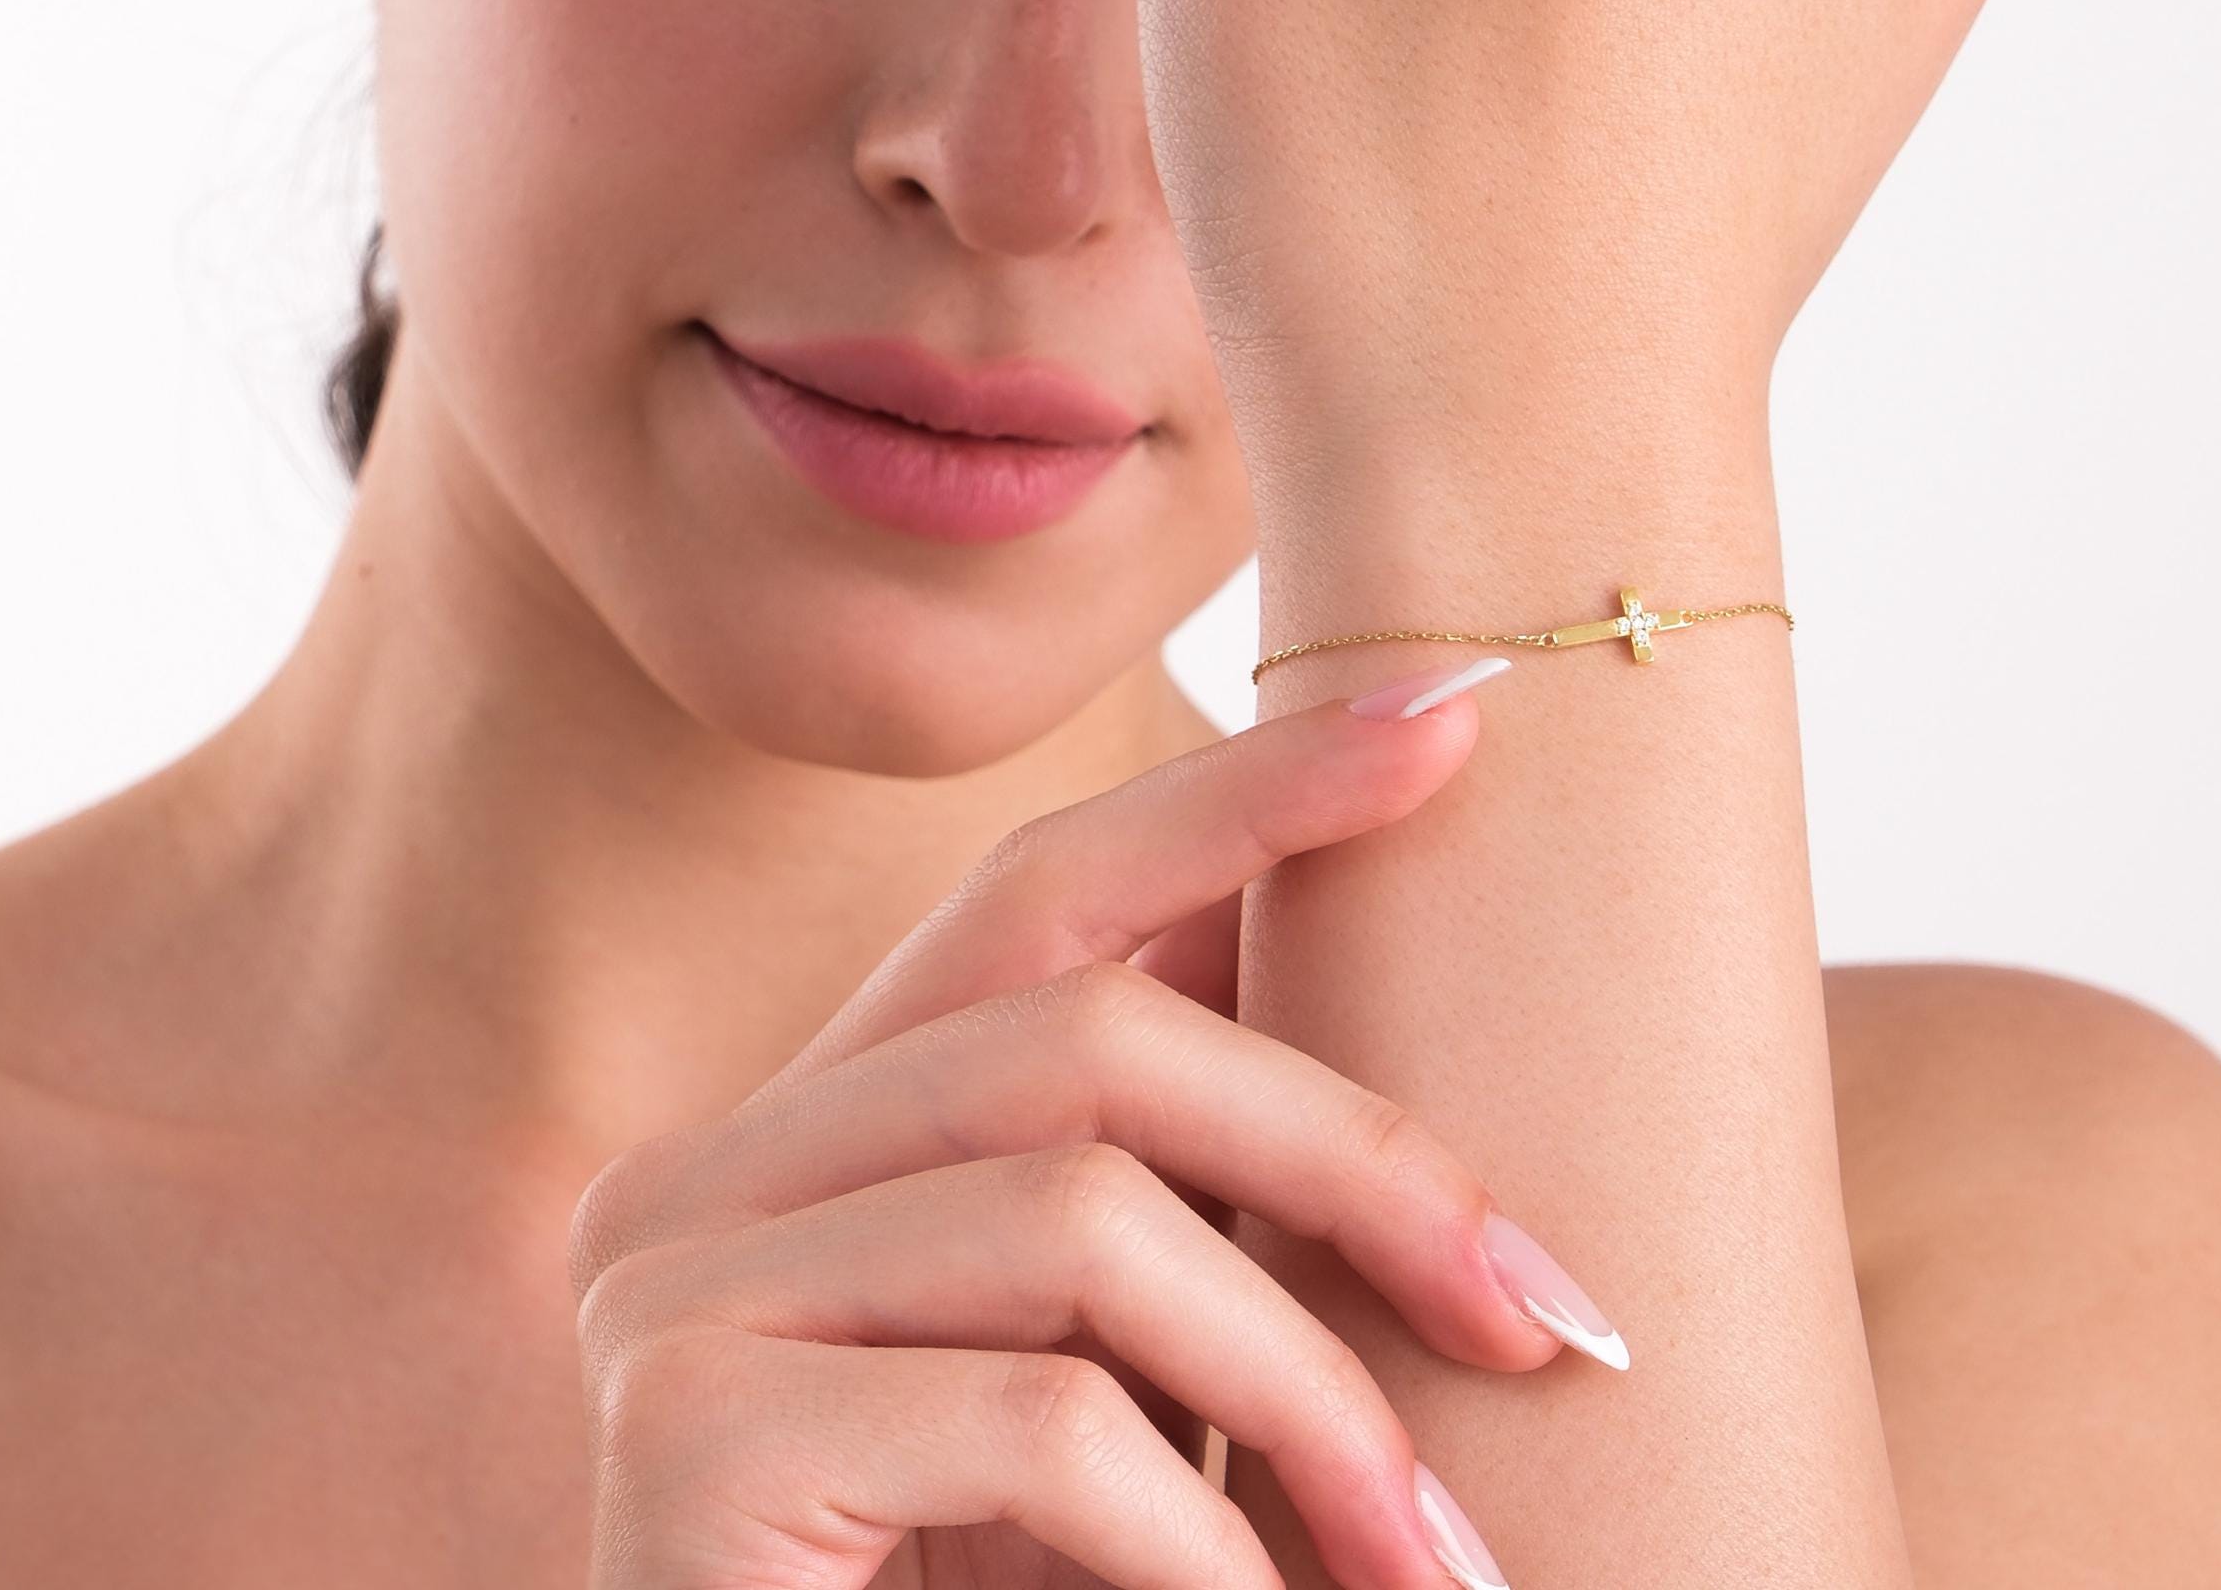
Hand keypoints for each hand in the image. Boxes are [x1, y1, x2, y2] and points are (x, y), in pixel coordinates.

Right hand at [565, 681, 1607, 1589]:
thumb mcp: (1115, 1395)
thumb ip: (1175, 1210)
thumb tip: (1383, 976)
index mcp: (797, 1143)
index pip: (1034, 891)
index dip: (1247, 790)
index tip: (1456, 717)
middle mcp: (696, 1179)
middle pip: (1081, 1029)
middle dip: (1354, 1152)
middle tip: (1558, 1318)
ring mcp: (662, 1296)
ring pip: (1079, 1210)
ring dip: (1312, 1393)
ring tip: (1441, 1566)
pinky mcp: (680, 1444)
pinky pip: (1038, 1421)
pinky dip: (1208, 1545)